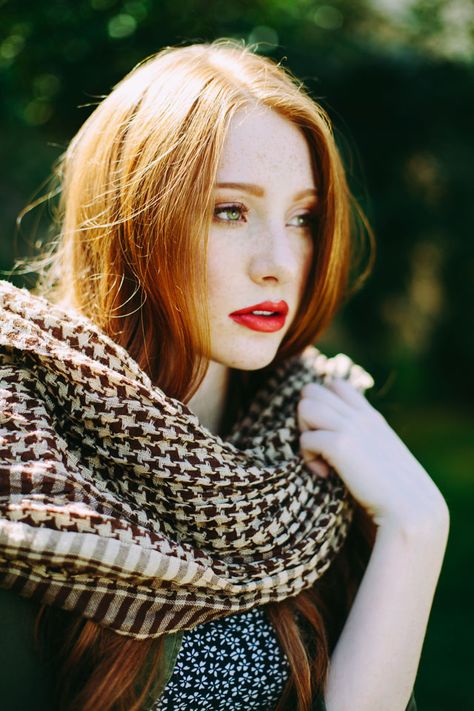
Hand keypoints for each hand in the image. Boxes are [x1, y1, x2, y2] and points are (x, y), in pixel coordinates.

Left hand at [298, 376, 448, 532]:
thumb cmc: (395, 496)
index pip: (335, 385)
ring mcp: (352, 427)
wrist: (412, 512)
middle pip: (312, 391)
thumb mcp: (381, 459)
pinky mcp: (341, 445)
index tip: (327, 434)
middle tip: (317, 446)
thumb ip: (364, 444)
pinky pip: (306, 439)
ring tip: (318, 457)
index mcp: (370, 417)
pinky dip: (307, 458)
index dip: (321, 405)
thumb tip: (337, 446)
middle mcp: (360, 416)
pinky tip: (324, 474)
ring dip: (303, 432)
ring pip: (305, 406)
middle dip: (305, 417)